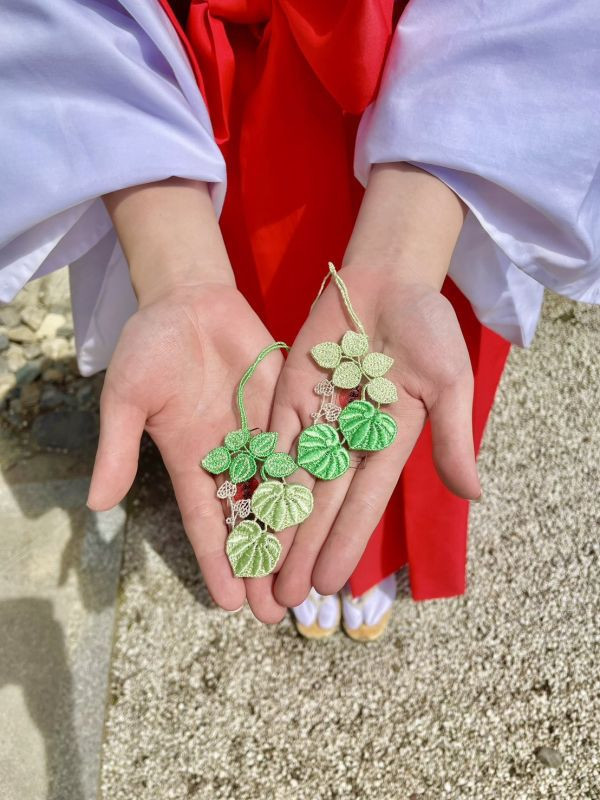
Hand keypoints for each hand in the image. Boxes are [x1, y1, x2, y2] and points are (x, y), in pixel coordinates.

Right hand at [87, 283, 289, 620]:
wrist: (189, 298)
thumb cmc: (150, 346)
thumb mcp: (126, 397)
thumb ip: (118, 448)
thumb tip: (96, 505)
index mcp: (190, 459)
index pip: (206, 521)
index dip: (218, 561)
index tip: (230, 605)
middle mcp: (230, 454)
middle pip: (250, 518)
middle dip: (262, 564)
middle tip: (279, 613)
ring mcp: (262, 432)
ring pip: (283, 491)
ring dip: (295, 534)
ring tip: (311, 577)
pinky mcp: (288, 406)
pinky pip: (306, 446)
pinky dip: (319, 479)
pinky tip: (336, 512)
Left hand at [270, 264, 478, 605]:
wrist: (386, 278)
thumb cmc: (427, 327)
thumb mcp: (450, 382)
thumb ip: (454, 438)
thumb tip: (474, 496)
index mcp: (388, 442)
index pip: (363, 504)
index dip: (345, 545)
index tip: (330, 586)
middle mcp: (348, 440)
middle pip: (321, 505)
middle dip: (302, 551)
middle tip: (282, 601)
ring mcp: (315, 419)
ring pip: (291, 482)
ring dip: (275, 527)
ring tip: (258, 571)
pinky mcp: (287, 396)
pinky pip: (270, 441)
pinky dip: (257, 477)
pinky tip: (241, 512)